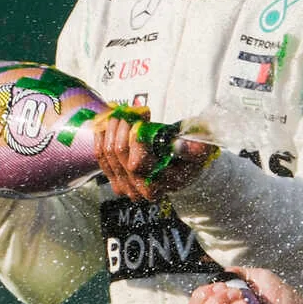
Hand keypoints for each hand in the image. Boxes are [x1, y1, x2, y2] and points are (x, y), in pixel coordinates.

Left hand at [92, 108, 210, 200]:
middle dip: (121, 128)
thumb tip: (180, 146)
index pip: (138, 165)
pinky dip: (101, 137)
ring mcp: (126, 187)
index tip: (142, 123)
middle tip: (127, 112)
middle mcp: (142, 191)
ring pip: (107, 154)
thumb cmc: (191, 155)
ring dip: (110, 130)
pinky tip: (106, 125)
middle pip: (119, 156)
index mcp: (162, 185)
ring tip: (119, 115)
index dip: (135, 140)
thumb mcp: (201, 149)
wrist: (182, 166)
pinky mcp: (115, 179)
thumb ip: (194, 149)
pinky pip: (101, 157)